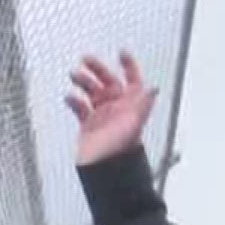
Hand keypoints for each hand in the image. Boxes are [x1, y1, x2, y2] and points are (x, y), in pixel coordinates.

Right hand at [66, 50, 158, 166]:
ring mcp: (102, 116)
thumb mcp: (133, 125)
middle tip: (86, 60)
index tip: (121, 53)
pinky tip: (70, 98)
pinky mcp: (89, 125)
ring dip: (83, 81)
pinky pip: (80, 107)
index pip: (133, 81)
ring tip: (74, 76)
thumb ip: (142, 106)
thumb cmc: (119, 152)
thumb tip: (154, 88)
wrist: (104, 172)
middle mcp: (117, 109)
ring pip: (92, 91)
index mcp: (131, 107)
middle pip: (109, 81)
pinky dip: (74, 100)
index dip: (129, 66)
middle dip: (98, 69)